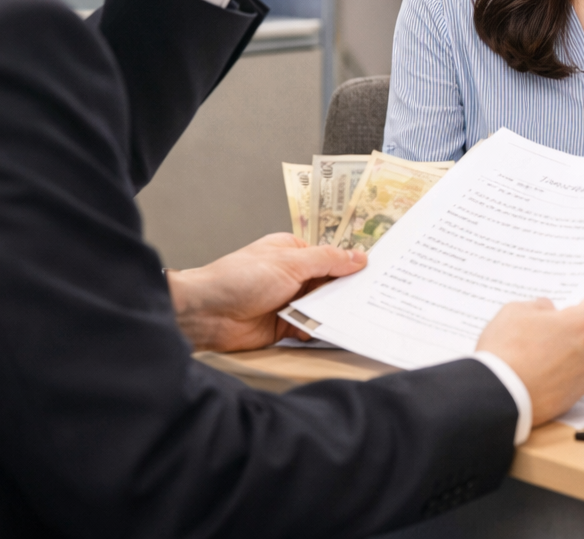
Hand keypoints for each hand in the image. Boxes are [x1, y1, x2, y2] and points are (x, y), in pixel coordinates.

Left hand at [168, 233, 366, 351]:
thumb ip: (327, 260)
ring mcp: (288, 302)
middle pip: (330, 284)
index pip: (331, 258)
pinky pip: (310, 328)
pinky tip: (334, 331)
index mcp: (293, 252)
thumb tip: (359, 258)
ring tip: (361, 316)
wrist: (206, 314)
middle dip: (347, 292)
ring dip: (335, 312)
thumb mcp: (290, 262)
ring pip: (322, 307)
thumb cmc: (239, 278)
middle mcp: (292, 276)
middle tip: (377, 298)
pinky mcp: (284, 327)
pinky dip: (320, 329)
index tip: (378, 274)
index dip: (352, 266)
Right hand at [475, 289, 583, 424]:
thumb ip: (538, 306)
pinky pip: (570, 379)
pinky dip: (558, 373)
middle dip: (572, 326)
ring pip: (579, 357)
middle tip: (550, 322)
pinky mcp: (572, 400)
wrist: (496, 397)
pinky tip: (536, 370)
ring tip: (537, 349)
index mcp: (583, 326)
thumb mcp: (515, 311)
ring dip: (565, 351)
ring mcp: (583, 379)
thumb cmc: (506, 353)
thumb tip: (546, 310)